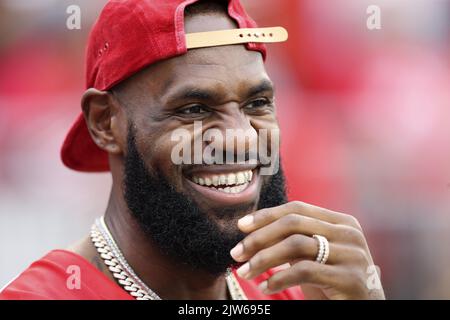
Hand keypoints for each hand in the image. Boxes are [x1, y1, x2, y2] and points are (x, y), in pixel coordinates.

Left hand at [230, 201, 384, 299]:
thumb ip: (292, 240)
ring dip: (263, 259)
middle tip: (236, 253)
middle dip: (259, 237)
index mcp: (341, 222)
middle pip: (293, 223)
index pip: (297, 208)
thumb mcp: (312, 256)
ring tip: (245, 273)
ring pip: (296, 245)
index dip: (266, 215)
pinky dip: (279, 279)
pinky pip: (304, 271)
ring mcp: (353, 255)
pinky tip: (266, 288)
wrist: (363, 310)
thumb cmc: (332, 284)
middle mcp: (349, 233)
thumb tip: (251, 230)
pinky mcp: (351, 279)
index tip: (240, 226)